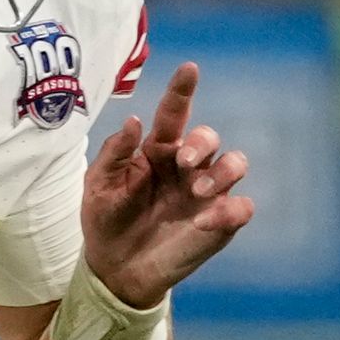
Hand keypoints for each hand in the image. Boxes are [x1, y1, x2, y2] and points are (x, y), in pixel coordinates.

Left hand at [80, 63, 254, 307]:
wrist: (116, 270)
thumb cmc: (106, 221)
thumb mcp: (98, 186)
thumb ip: (114, 154)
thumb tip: (135, 122)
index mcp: (157, 151)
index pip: (173, 114)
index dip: (182, 90)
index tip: (189, 69)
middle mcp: (187, 166)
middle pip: (209, 137)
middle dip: (202, 143)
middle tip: (185, 162)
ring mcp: (206, 194)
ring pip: (235, 164)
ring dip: (224, 171)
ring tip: (199, 191)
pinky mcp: (219, 223)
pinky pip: (241, 208)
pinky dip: (230, 210)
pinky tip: (203, 221)